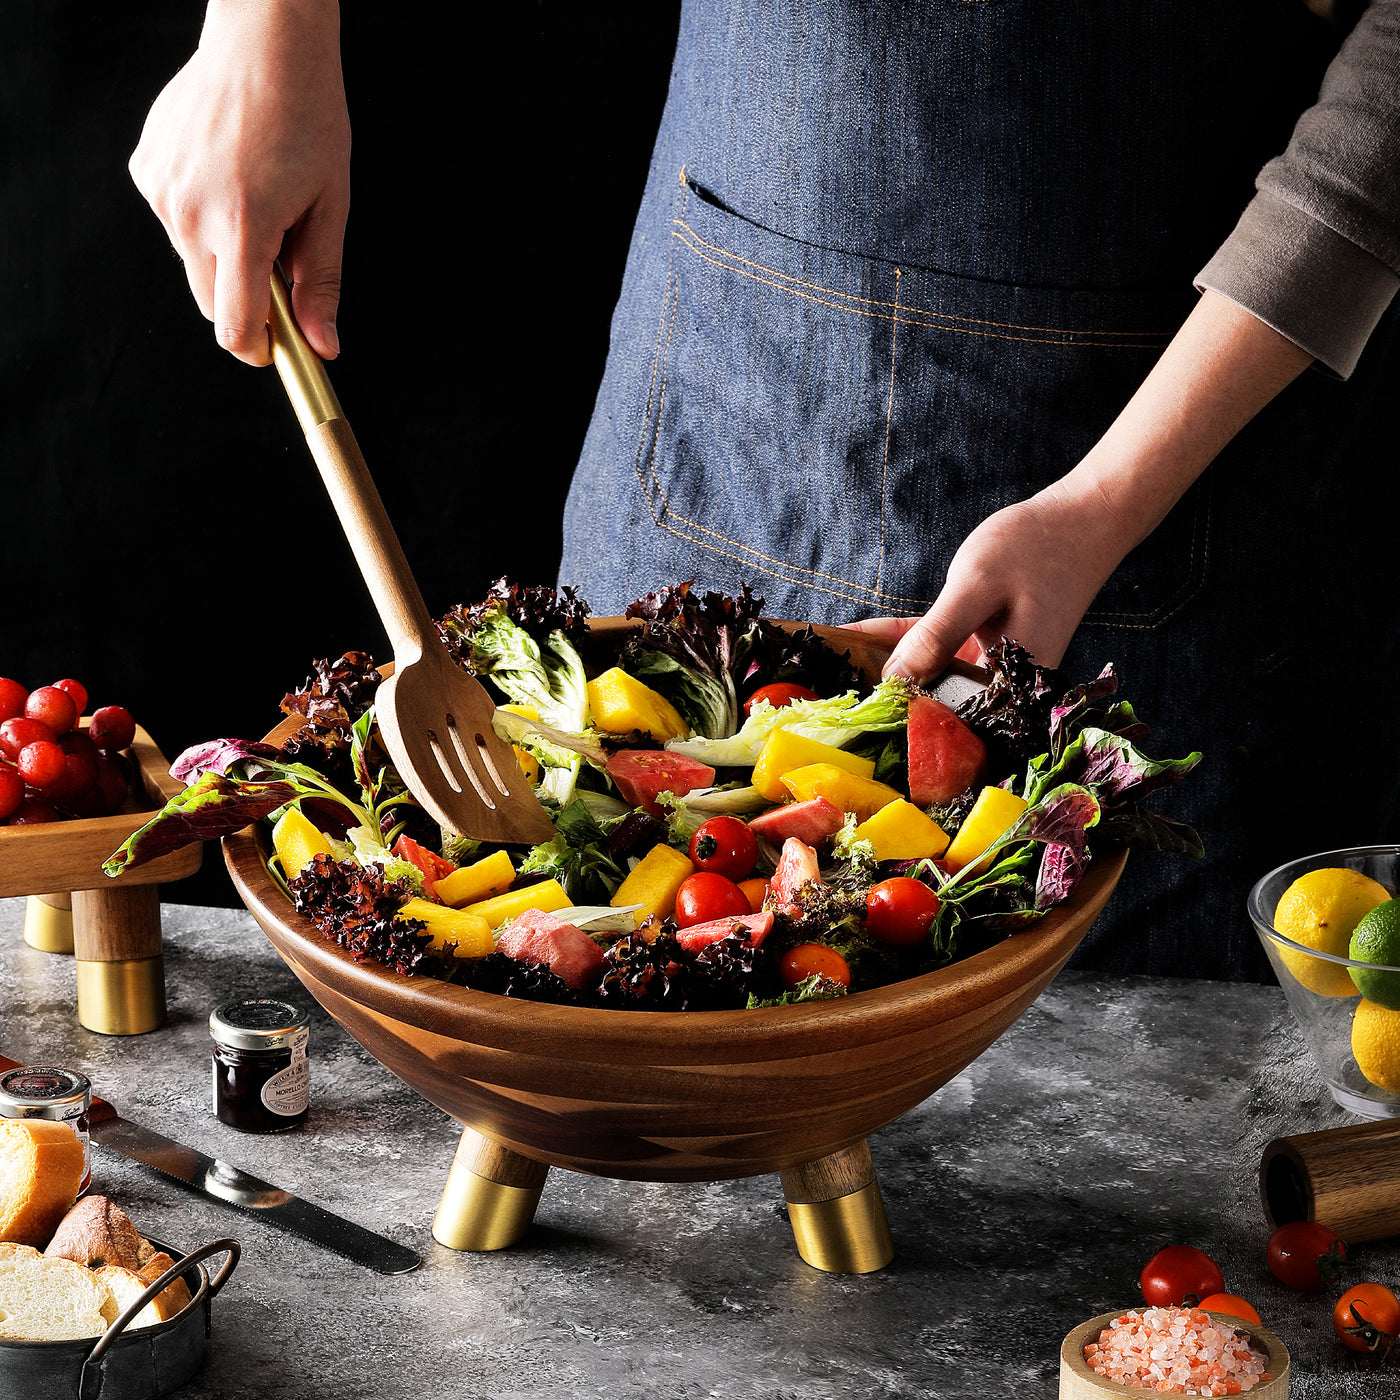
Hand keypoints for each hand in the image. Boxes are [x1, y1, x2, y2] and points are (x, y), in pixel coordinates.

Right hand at [128, 0, 349, 364]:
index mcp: (242, 226)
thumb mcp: (330, 207)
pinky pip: (175, 222)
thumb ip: (322, 281)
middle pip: (210, 301)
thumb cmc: (307, 117)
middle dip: (245, 301)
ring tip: (258, 203)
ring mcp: (162, 190)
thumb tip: (323, 343)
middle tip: (281, 263)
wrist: (265, 44)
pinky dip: (202, 219)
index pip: (234, 325)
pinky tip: (227, 179)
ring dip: (224, 255)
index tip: (276, 348)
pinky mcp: (147, 170)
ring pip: (192, 262)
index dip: (258, 348)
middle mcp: (190, 212)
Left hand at [849, 291, 1313, 682]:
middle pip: (934, 701)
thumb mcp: (977, 587)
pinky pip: (939, 648)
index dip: (894, 721)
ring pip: (932, 673)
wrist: (1085, 519)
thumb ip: (936, 636)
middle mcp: (1006, 687)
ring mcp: (997, 666)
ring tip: (831, 665)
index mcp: (1011, 687)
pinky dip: (906, 640)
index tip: (847, 720)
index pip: (945, 720)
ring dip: (887, 666)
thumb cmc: (1037, 548)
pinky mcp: (989, 644)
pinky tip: (861, 634)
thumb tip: (894, 682)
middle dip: (882, 696)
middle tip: (825, 698)